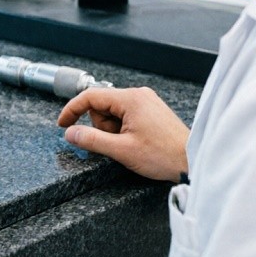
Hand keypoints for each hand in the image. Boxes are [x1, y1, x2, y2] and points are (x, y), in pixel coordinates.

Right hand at [57, 87, 188, 181]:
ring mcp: (145, 102)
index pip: (90, 97)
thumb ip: (92, 140)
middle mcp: (138, 95)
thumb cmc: (163, 155)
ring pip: (113, 112)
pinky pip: (125, 116)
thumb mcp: (121, 150)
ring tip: (128, 145)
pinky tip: (134, 142)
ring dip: (113, 130)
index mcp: (130, 99)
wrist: (193, 161)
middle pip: (101, 106)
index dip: (72, 110)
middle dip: (101, 127)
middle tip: (116, 144)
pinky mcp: (150, 110)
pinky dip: (122, 129)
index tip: (63, 124)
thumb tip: (70, 134)